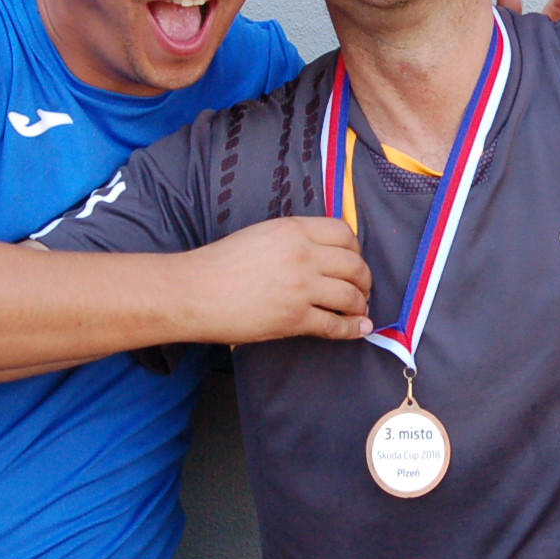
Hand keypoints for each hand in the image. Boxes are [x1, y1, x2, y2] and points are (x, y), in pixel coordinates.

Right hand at [184, 216, 373, 343]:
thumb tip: (321, 253)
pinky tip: (359, 329)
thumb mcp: (262, 235)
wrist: (195, 291)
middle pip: (355, 265)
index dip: (356, 249)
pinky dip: (353, 329)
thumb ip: (294, 239)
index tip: (354, 261)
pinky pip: (336, 325)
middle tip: (362, 289)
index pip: (344, 233)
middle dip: (364, 280)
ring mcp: (302, 288)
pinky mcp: (295, 318)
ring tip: (359, 310)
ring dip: (361, 305)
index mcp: (294, 230)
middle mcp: (303, 255)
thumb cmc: (221, 263)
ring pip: (351, 296)